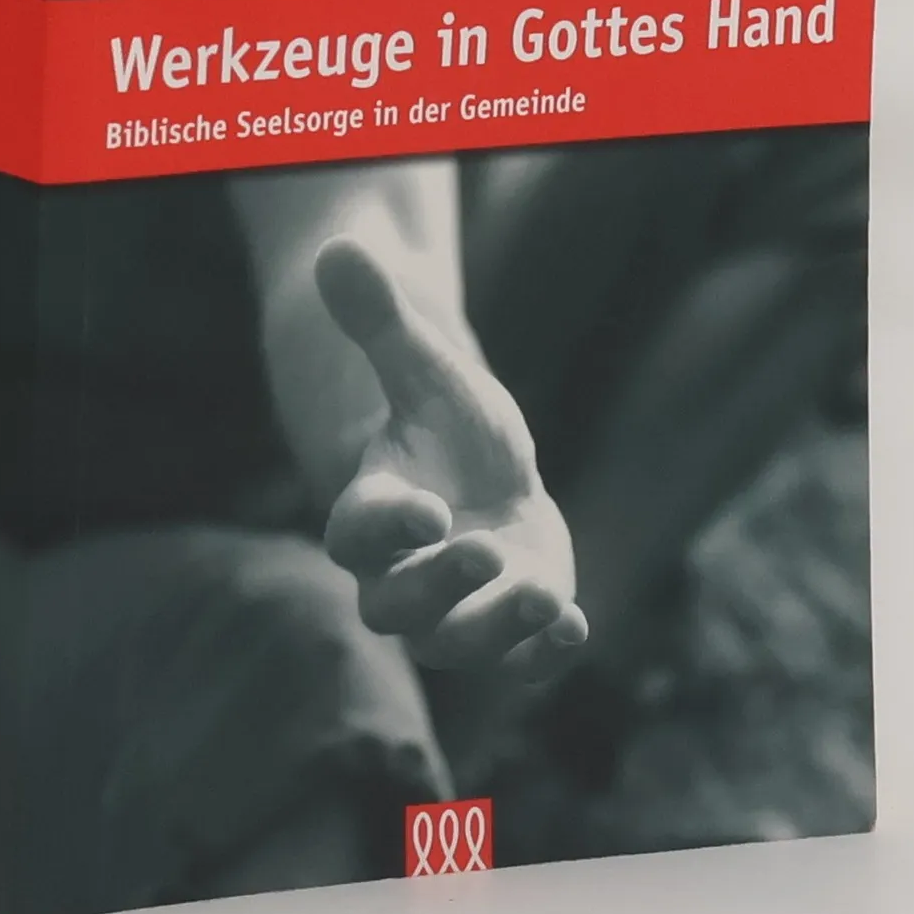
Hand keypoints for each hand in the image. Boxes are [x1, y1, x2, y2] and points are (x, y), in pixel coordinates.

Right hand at [312, 236, 587, 684]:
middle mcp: (404, 576)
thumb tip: (338, 248)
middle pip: (393, 609)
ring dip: (495, 631)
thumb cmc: (441, 422)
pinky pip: (517, 665)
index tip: (423, 507)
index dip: (383, 527)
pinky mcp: (509, 628)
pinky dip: (543, 656)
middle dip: (437, 588)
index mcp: (374, 512)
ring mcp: (458, 611)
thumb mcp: (422, 366)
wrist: (482, 473)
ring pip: (455, 648)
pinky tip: (574, 628)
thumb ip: (379, 322)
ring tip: (541, 599)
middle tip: (481, 547)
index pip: (355, 535)